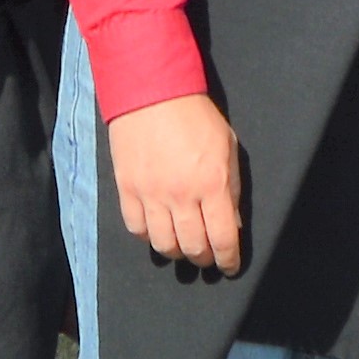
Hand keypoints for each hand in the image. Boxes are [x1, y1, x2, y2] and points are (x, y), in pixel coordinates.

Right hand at [107, 95, 244, 277]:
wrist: (152, 92)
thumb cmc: (196, 117)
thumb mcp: (227, 148)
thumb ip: (232, 188)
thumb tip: (231, 223)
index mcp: (212, 184)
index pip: (223, 238)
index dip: (228, 260)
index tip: (229, 266)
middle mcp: (181, 195)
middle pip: (193, 248)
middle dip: (204, 259)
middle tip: (207, 257)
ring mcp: (151, 194)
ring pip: (163, 244)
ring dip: (177, 252)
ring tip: (182, 247)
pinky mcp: (127, 189)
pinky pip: (136, 228)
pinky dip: (149, 236)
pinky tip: (157, 230)